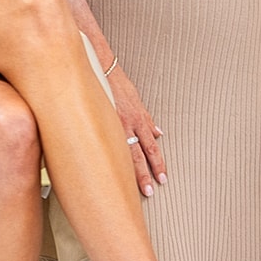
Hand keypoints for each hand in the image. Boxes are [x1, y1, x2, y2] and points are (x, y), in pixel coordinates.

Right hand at [107, 66, 166, 196]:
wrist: (100, 68)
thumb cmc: (116, 84)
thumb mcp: (137, 100)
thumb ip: (147, 119)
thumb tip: (158, 132)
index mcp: (138, 120)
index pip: (150, 147)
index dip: (157, 163)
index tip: (162, 178)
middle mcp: (128, 125)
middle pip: (140, 154)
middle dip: (145, 174)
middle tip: (150, 191)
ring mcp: (112, 125)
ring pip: (124, 153)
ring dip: (131, 172)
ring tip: (135, 188)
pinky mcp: (98, 123)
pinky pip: (104, 143)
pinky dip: (107, 156)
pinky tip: (105, 170)